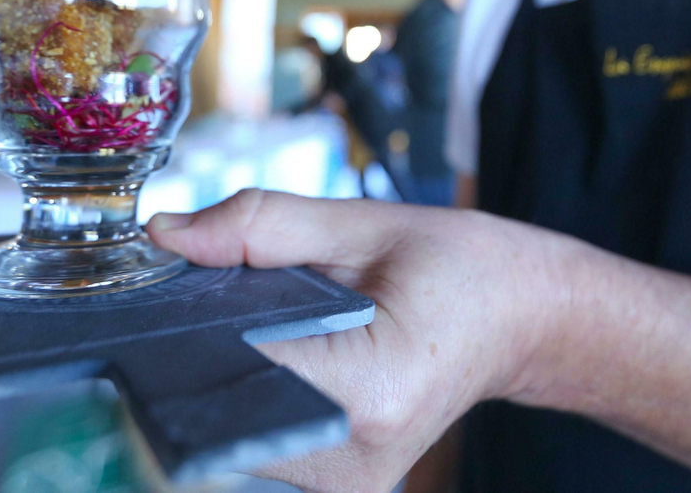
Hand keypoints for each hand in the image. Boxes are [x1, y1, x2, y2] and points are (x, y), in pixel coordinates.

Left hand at [147, 190, 557, 492]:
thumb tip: (167, 233)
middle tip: (232, 295)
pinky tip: (282, 352)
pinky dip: (252, 392)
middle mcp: (348, 459)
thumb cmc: (463, 270)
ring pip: (229, 428)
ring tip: (271, 321)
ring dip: (226, 371)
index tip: (179, 286)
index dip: (187, 326)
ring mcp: (341, 485)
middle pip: (219, 407)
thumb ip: (260, 227)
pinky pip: (257, 438)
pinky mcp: (333, 485)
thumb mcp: (368, 224)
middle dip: (202, 348)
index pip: (230, 367)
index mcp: (366, 391)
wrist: (522, 321)